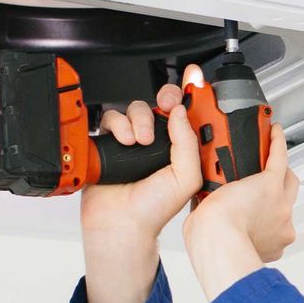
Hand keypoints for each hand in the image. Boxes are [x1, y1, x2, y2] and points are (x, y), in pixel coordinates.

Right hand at [77, 81, 201, 245]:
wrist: (121, 223)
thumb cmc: (153, 209)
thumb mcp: (186, 177)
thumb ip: (188, 143)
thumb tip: (180, 113)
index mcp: (179, 147)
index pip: (187, 112)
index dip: (190, 93)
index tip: (193, 79)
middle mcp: (157, 141)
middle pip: (160, 102)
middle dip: (163, 99)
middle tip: (165, 106)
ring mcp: (133, 140)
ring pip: (135, 107)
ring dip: (139, 120)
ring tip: (139, 142)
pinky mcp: (110, 142)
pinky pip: (111, 118)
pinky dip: (118, 125)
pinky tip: (124, 142)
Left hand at [181, 125, 299, 299]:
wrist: (219, 240)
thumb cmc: (214, 246)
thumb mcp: (213, 235)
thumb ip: (212, 222)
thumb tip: (201, 211)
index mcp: (268, 240)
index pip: (271, 224)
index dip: (264, 215)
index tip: (257, 210)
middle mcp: (280, 223)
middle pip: (287, 202)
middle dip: (280, 194)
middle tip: (266, 185)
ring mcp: (280, 203)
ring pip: (288, 181)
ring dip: (281, 170)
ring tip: (268, 155)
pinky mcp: (271, 183)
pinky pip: (278, 157)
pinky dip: (277, 143)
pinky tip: (273, 132)